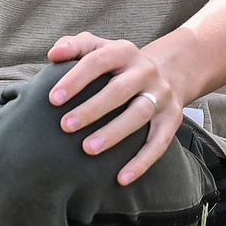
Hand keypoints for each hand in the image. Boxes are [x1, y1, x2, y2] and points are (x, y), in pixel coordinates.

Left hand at [46, 33, 187, 185]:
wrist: (170, 71)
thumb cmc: (119, 65)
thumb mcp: (101, 48)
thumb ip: (75, 46)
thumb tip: (53, 54)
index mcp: (124, 52)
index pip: (98, 60)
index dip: (76, 79)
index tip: (53, 99)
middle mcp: (146, 72)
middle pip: (120, 90)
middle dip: (93, 109)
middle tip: (66, 126)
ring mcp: (161, 96)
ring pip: (139, 114)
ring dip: (114, 133)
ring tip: (88, 149)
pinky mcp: (172, 119)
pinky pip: (159, 143)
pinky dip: (142, 162)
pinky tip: (121, 178)